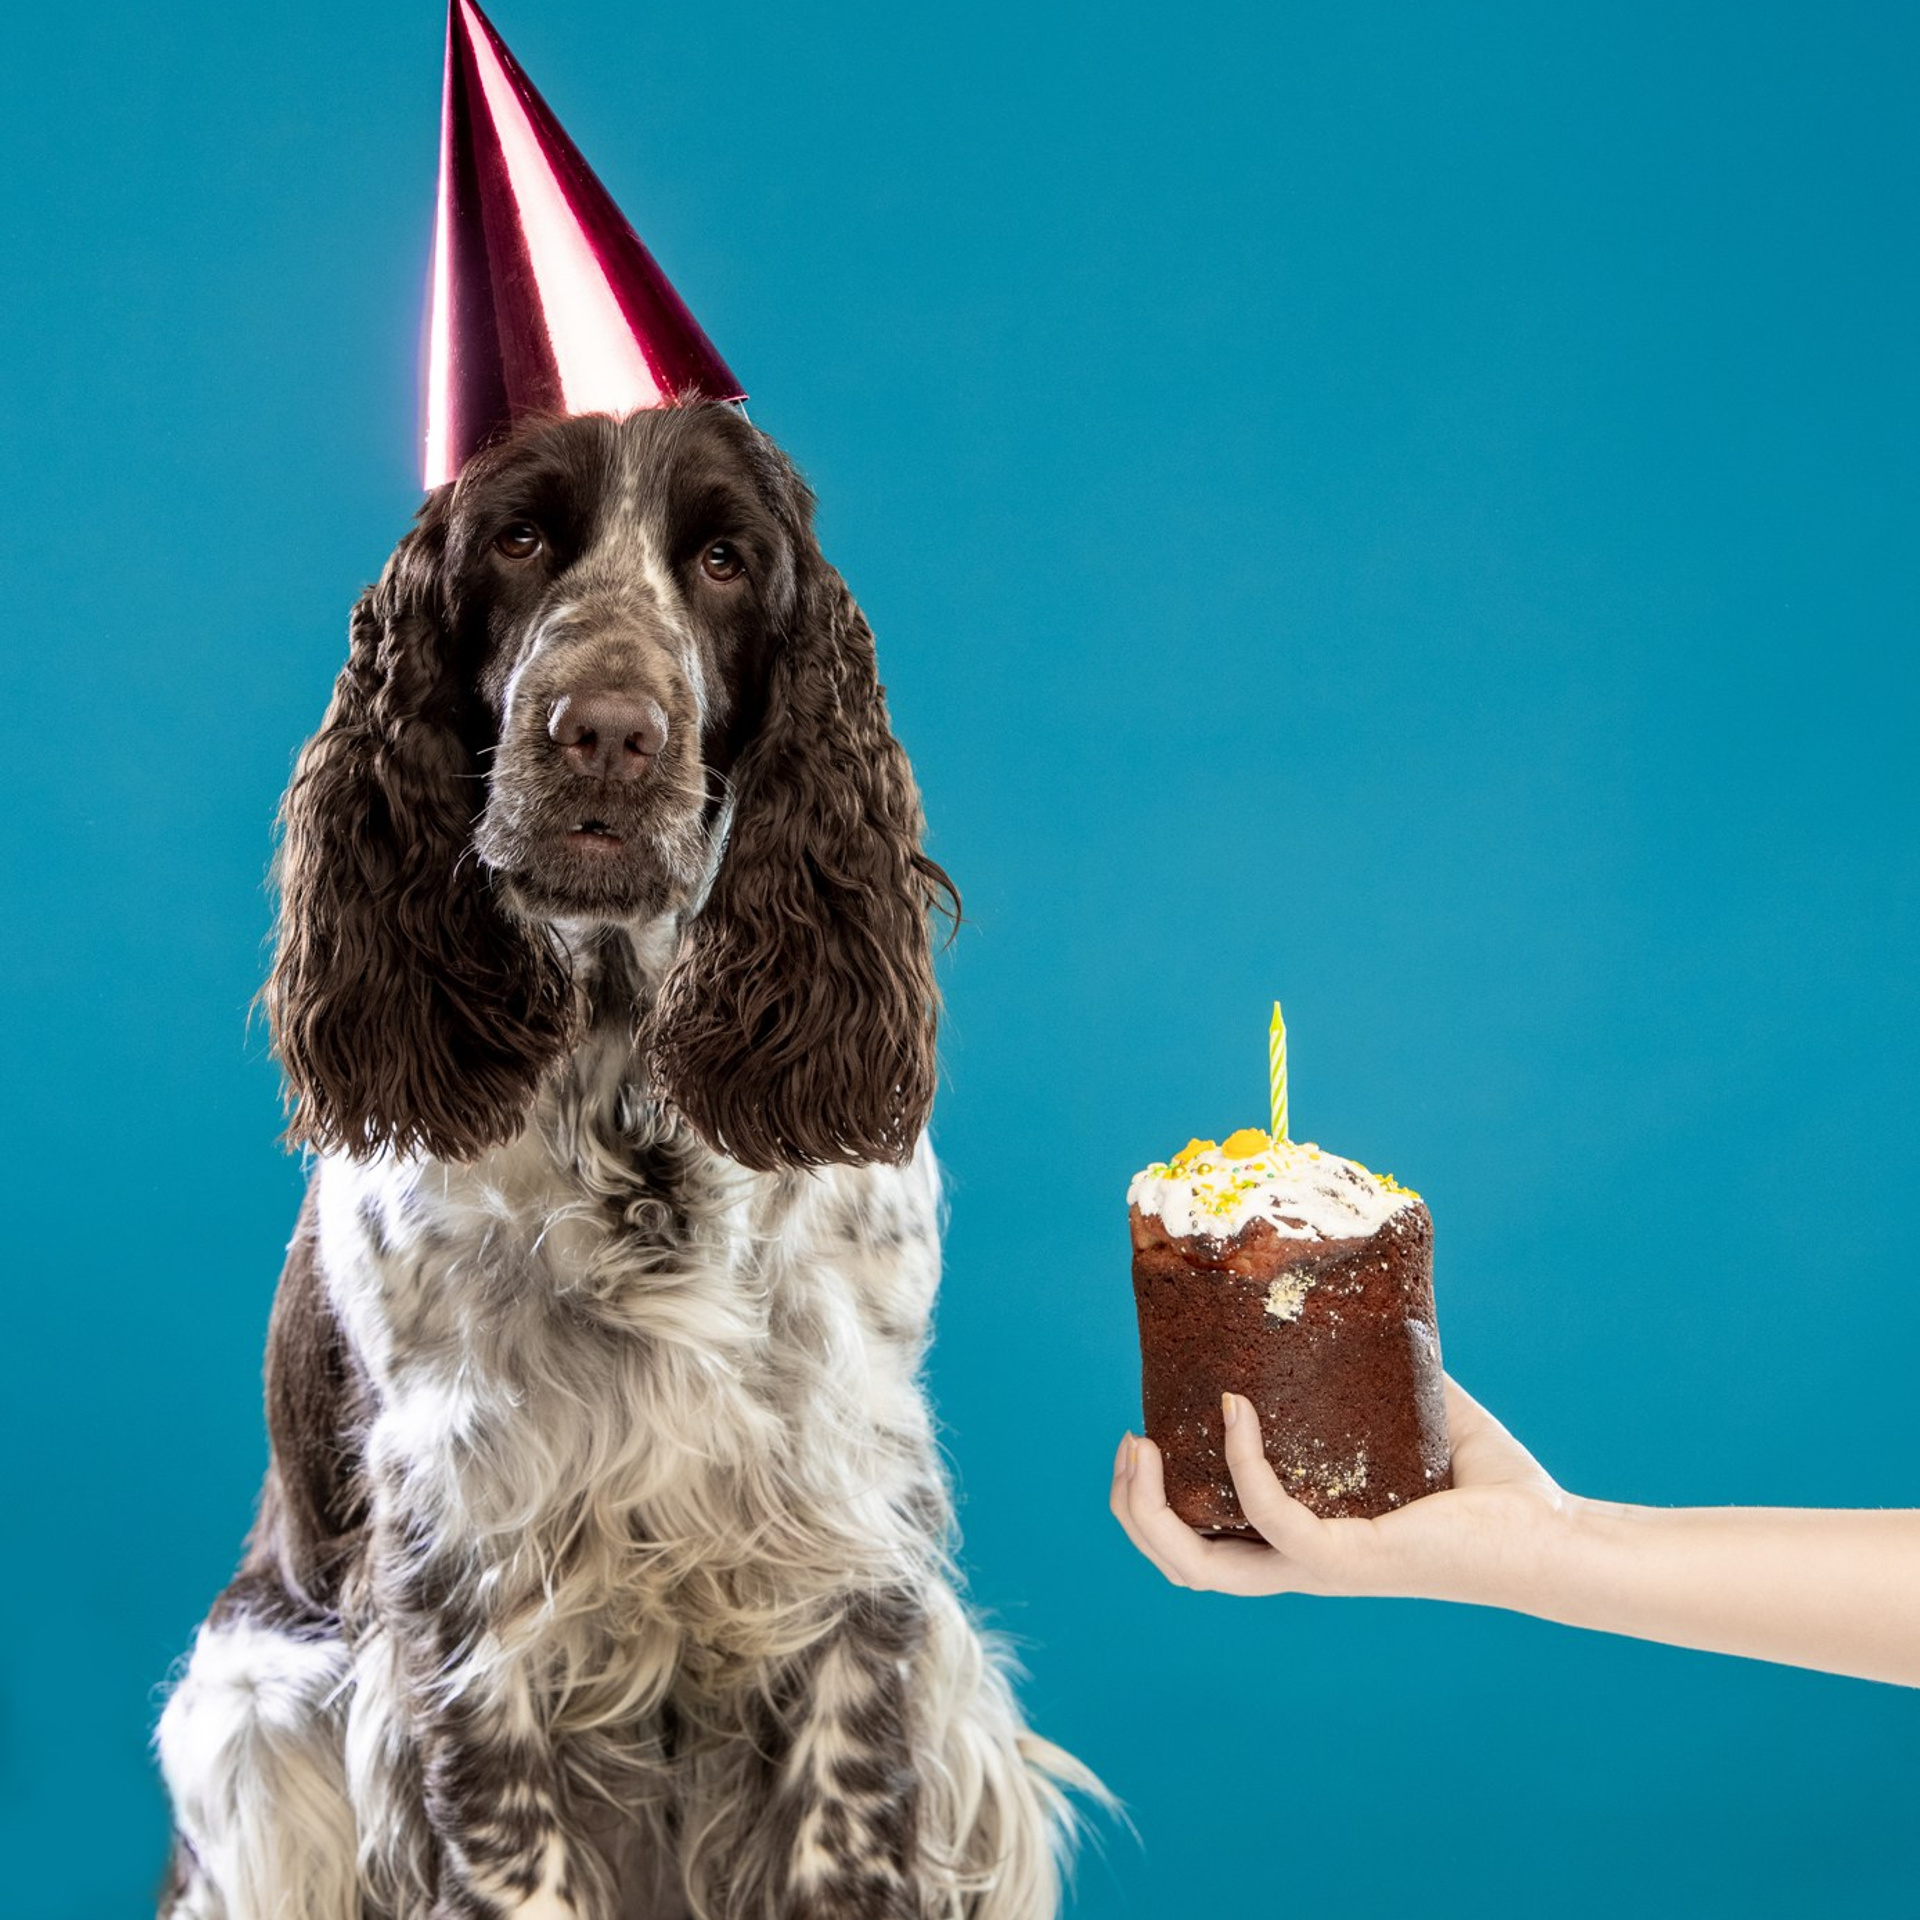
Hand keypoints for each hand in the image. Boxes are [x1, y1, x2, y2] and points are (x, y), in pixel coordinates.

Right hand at [1109, 1374, 1572, 1603]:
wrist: (1555, 1534)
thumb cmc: (1498, 1488)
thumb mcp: (1416, 1417)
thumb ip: (1376, 1374)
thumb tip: (1356, 1300)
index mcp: (1309, 1541)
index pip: (1209, 1547)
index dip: (1158, 1506)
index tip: (1147, 1436)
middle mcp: (1305, 1563)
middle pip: (1185, 1568)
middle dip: (1135, 1512)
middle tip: (1131, 1445)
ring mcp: (1322, 1566)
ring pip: (1203, 1568)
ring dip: (1154, 1511)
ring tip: (1142, 1446)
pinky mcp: (1349, 1559)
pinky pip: (1271, 1518)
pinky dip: (1242, 1464)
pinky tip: (1238, 1410)